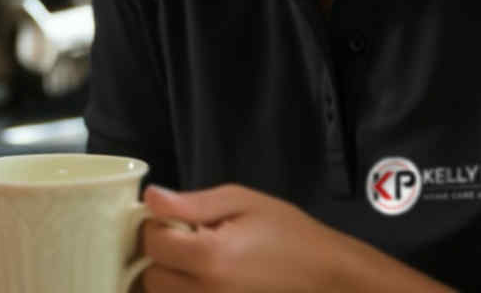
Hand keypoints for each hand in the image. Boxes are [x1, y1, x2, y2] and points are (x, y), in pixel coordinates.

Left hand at [135, 184, 448, 292]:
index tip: (174, 219)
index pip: (151, 243)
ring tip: (199, 262)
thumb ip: (193, 203)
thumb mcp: (243, 203)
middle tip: (187, 241)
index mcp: (209, 257)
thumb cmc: (291, 235)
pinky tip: (206, 278)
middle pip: (151, 278)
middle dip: (161, 257)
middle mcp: (206, 292)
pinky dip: (187, 292)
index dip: (157, 226)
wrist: (329, 277)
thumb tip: (151, 198)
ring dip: (171, 279)